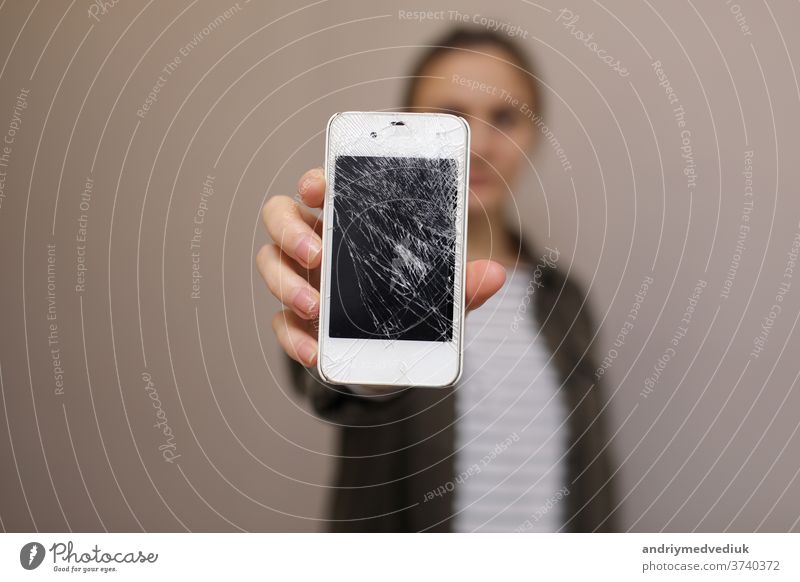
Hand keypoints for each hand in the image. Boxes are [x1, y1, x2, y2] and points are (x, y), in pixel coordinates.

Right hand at [257, 167, 506, 369]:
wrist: (388, 356)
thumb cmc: (406, 306)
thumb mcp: (436, 296)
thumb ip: (458, 285)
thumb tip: (494, 275)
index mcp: (347, 223)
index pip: (321, 188)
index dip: (314, 181)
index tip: (318, 185)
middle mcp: (316, 244)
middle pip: (280, 218)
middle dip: (290, 231)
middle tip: (315, 252)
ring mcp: (300, 281)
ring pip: (270, 265)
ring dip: (287, 284)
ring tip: (315, 306)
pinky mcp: (295, 321)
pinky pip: (281, 323)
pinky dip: (294, 338)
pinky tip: (315, 351)